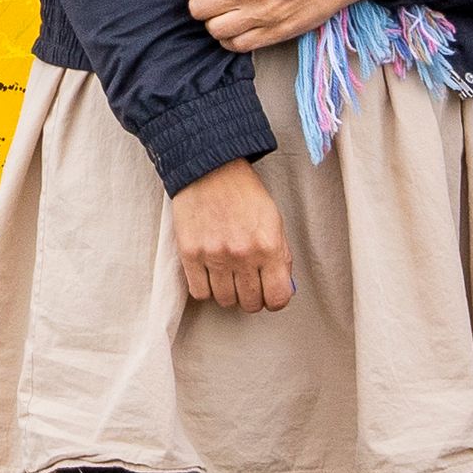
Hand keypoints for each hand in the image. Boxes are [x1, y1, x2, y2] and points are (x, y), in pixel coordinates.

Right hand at [169, 162, 299, 315]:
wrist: (210, 169)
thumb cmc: (245, 194)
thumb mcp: (274, 221)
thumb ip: (280, 256)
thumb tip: (281, 287)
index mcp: (269, 246)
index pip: (277, 298)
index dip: (275, 301)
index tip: (269, 295)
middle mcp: (243, 255)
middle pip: (250, 303)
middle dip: (252, 298)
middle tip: (248, 284)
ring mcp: (215, 256)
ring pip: (225, 301)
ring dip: (228, 293)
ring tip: (227, 277)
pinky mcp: (190, 254)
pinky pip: (200, 292)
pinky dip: (206, 289)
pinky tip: (210, 274)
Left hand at [174, 0, 407, 50]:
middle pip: (197, 9)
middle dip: (200, 5)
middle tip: (212, 2)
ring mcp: (259, 14)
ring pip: (214, 30)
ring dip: (215, 24)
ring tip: (226, 16)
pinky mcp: (273, 33)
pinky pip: (236, 46)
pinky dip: (231, 40)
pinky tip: (238, 30)